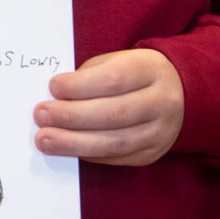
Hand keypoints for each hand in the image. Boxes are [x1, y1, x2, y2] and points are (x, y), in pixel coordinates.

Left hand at [32, 49, 183, 165]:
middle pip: (113, 113)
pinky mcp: (152, 154)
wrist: (178, 94)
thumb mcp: (118, 60)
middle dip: (71, 116)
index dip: (80, 85)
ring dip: (74, 143)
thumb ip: (90, 75)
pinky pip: (116, 158)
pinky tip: (67, 149)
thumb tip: (54, 97)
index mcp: (150, 70)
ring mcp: (160, 132)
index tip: (53, 87)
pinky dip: (88, 154)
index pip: (114, 79)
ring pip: (114, 142)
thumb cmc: (134, 74)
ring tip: (45, 139)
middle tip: (40, 115)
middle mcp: (161, 102)